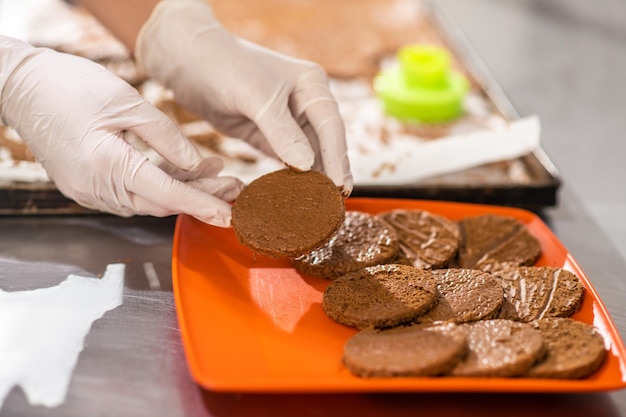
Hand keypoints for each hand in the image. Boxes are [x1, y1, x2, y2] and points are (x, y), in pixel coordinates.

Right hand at [0, 36, 242, 226]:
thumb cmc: (69, 86)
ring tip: (216, 175)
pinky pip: (131, 194)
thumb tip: (197, 163)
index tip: (229, 214)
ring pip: (148, 200)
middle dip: (201, 197)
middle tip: (234, 188)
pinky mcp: (87, 187)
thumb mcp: (127, 103)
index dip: (202, 203)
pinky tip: (182, 171)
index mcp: (107, 166)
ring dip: (183, 191)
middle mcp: (97, 188)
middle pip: (162, 202)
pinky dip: (159, 186)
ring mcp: (89, 192)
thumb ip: (166, 137)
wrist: (20, 87)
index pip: (168, 193)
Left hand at [135, 0, 352, 195]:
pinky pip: (283, 160)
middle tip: (332, 205)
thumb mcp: (255, 96)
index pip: (331, 126)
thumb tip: (307, 164)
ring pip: (306, 155)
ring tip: (317, 207)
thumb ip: (282, 131)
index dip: (337, 158)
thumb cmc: (223, 65)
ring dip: (310, 179)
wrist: (185, 60)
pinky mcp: (266, 134)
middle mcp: (304, 102)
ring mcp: (286, 120)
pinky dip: (288, 177)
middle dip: (328, 173)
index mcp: (311, 85)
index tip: (340, 187)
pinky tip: (292, 196)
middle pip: (324, 144)